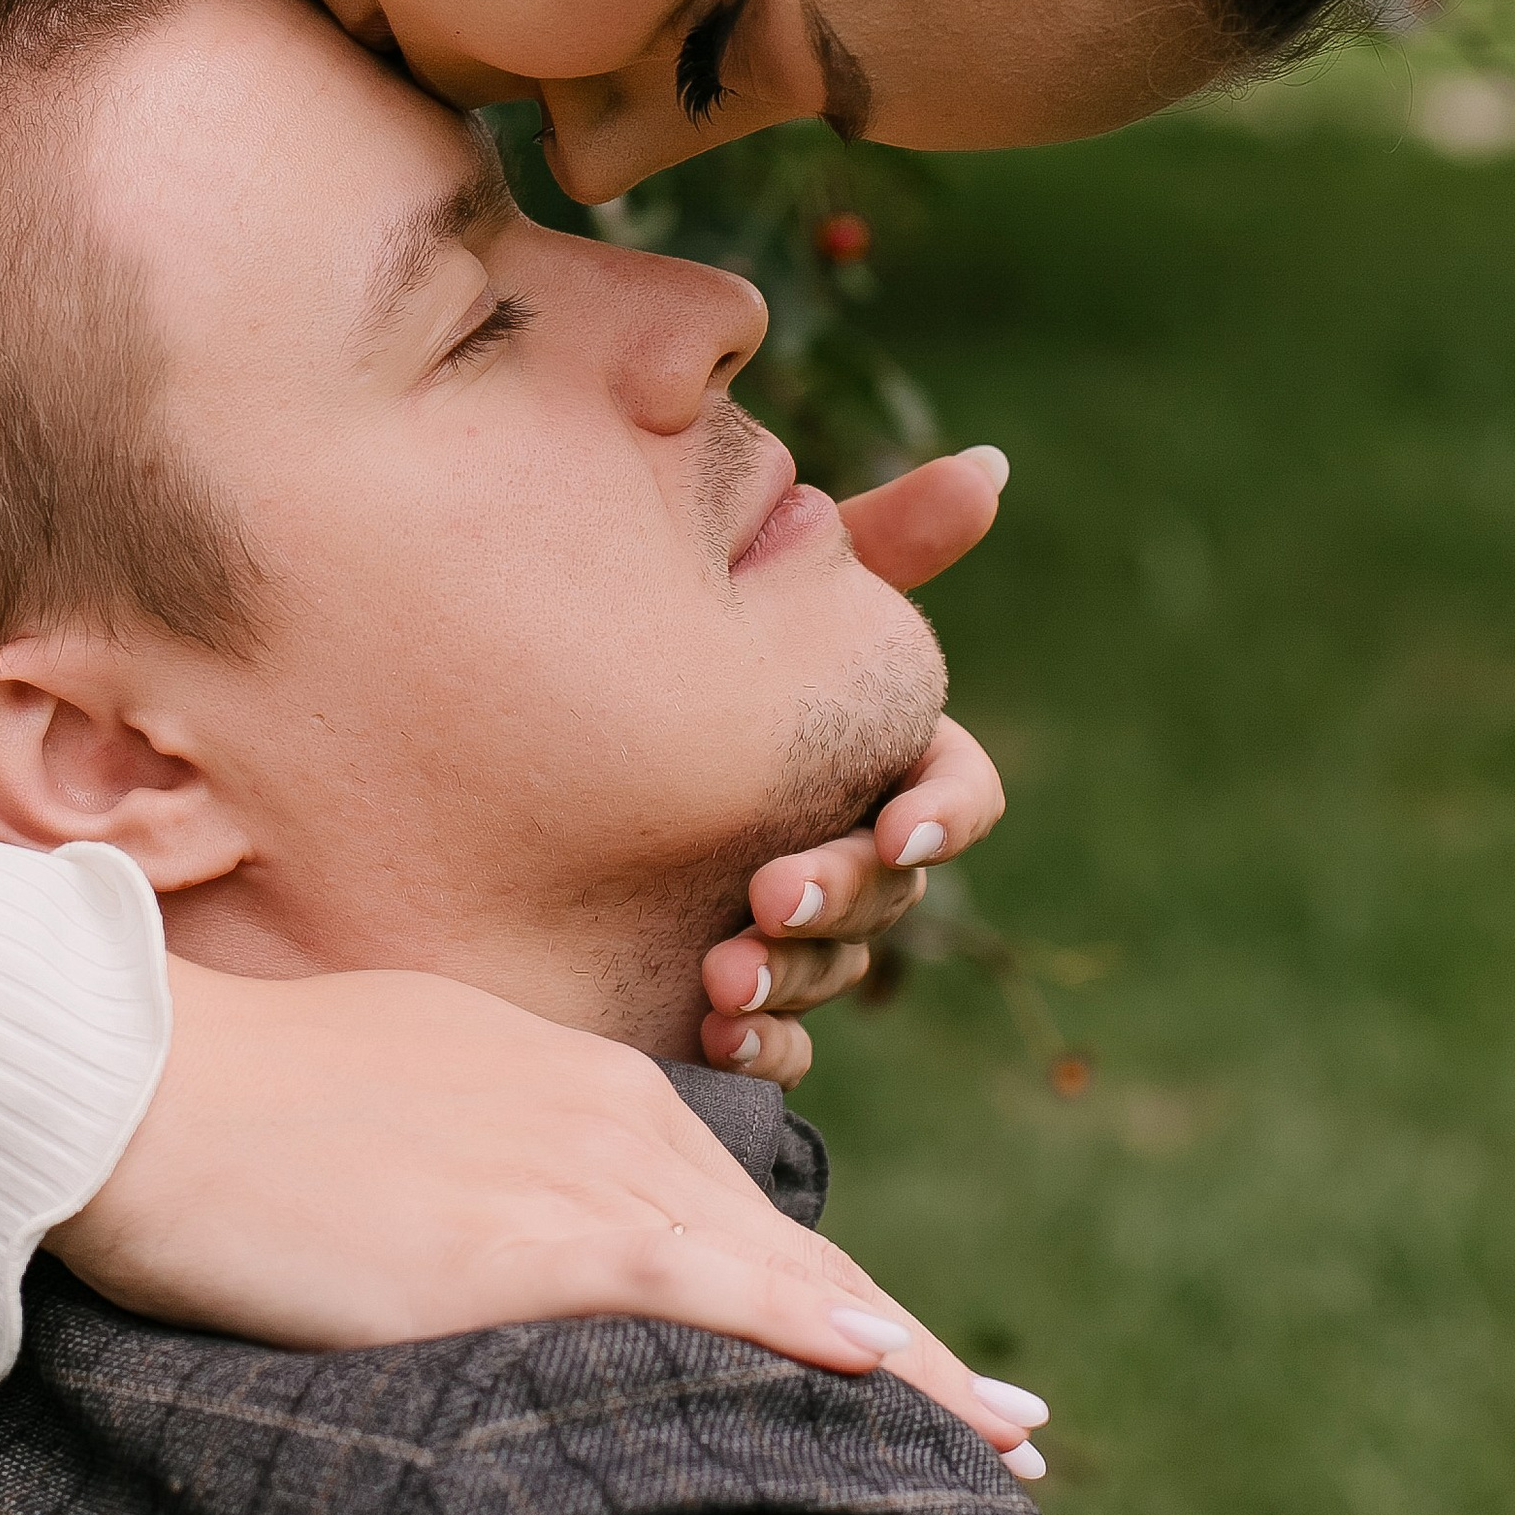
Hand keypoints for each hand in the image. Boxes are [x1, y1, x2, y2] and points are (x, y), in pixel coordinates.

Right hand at [54, 955, 1047, 1472]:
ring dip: (904, 1363)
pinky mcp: (523, 1237)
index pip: (726, 1208)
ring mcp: (569, 1172)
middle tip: (1011, 1427)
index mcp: (563, 1087)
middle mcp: (598, 1116)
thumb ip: (459, 1161)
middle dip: (906, 1347)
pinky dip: (801, 1329)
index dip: (823, 1288)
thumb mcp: (380, 1108)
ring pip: (778, 1276)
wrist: (134, 1080)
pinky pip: (699, 1288)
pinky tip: (885, 1374)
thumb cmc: (224, 1101)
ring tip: (1000, 1441)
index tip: (907, 1355)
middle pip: (784, 1248)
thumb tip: (471, 1228)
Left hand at [700, 445, 1011, 1080]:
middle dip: (842, 895)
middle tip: (770, 899)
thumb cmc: (671, 644)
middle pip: (892, 889)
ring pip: (837, 968)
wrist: (522, 744)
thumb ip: (879, 539)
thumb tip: (991, 466)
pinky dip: (759, 1049)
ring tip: (722, 979)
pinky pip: (778, 1047)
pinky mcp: (734, 999)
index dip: (938, 816)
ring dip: (795, 976)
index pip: (954, 793)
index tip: (894, 828)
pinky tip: (713, 1039)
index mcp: (877, 756)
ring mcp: (796, 929)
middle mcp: (850, 848)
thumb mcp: (768, 586)